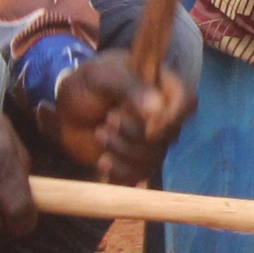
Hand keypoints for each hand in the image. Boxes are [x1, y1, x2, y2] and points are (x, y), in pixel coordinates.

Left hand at [48, 47, 193, 183]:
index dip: (174, 116)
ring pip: (154, 158)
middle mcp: (161, 115)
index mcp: (160, 87)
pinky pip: (139, 176)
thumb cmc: (88, 85)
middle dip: (135, 132)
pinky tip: (102, 161)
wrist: (66, 111)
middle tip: (108, 118)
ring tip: (99, 134)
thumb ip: (129, 86)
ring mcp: (149, 141)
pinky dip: (119, 171)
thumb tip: (156, 109)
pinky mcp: (135, 162)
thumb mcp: (102, 76)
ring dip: (122, 149)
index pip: (187, 101)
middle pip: (170, 134)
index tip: (149, 123)